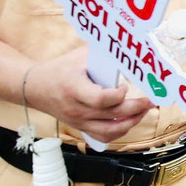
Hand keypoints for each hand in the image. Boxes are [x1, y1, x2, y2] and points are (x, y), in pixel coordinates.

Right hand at [23, 46, 153, 143]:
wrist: (35, 87)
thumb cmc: (59, 69)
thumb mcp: (79, 56)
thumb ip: (103, 55)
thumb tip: (128, 48)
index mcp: (75, 89)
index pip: (100, 99)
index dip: (119, 95)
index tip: (125, 86)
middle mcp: (77, 109)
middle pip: (112, 116)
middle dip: (136, 109)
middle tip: (151, 100)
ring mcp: (79, 121)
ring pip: (110, 131)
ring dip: (132, 123)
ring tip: (144, 111)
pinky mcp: (81, 128)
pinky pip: (104, 136)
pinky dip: (120, 131)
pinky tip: (130, 121)